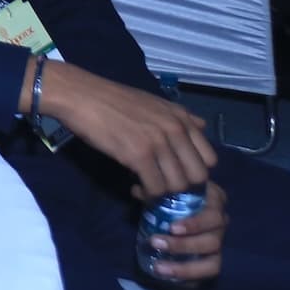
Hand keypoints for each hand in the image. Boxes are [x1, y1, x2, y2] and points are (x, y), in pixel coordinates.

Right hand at [39, 62, 216, 197]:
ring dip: (163, 193)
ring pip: (178, 185)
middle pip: (198, 176)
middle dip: (182, 187)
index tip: (177, 174)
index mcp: (181, 117)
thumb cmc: (112, 99)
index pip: (210, 159)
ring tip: (147, 188)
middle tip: (163, 185)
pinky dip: (146, 194)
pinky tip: (134, 187)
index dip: (195, 172)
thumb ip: (179, 117)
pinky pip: (155, 188)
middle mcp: (175, 130)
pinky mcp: (138, 155)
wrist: (80, 95)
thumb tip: (200, 125)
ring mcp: (158, 143)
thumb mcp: (153, 102)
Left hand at [138, 178, 227, 284]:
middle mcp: (221, 225)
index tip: (172, 228)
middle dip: (184, 246)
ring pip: (213, 263)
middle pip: (212, 242)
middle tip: (155, 243)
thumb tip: (138, 191)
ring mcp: (218, 244)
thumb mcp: (166, 189)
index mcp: (215, 203)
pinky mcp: (212, 261)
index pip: (212, 215)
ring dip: (185, 268)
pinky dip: (188, 278)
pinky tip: (167, 277)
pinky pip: (206, 275)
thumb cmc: (174, 193)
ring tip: (158, 267)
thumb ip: (153, 192)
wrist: (180, 205)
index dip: (195, 225)